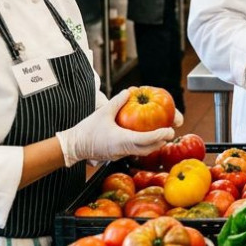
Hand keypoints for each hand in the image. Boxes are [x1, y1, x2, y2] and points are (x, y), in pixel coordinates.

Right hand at [56, 89, 175, 166]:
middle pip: (148, 149)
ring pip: (143, 151)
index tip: (169, 130)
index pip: (145, 140)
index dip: (159, 135)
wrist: (73, 146)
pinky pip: (135, 150)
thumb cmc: (86, 130)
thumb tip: (130, 91)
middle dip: (162, 140)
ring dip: (154, 144)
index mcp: (121, 140)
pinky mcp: (118, 154)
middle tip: (171, 131)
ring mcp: (121, 154)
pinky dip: (145, 144)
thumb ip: (117, 101)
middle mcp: (123, 149)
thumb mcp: (103, 112)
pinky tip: (148, 135)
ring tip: (163, 133)